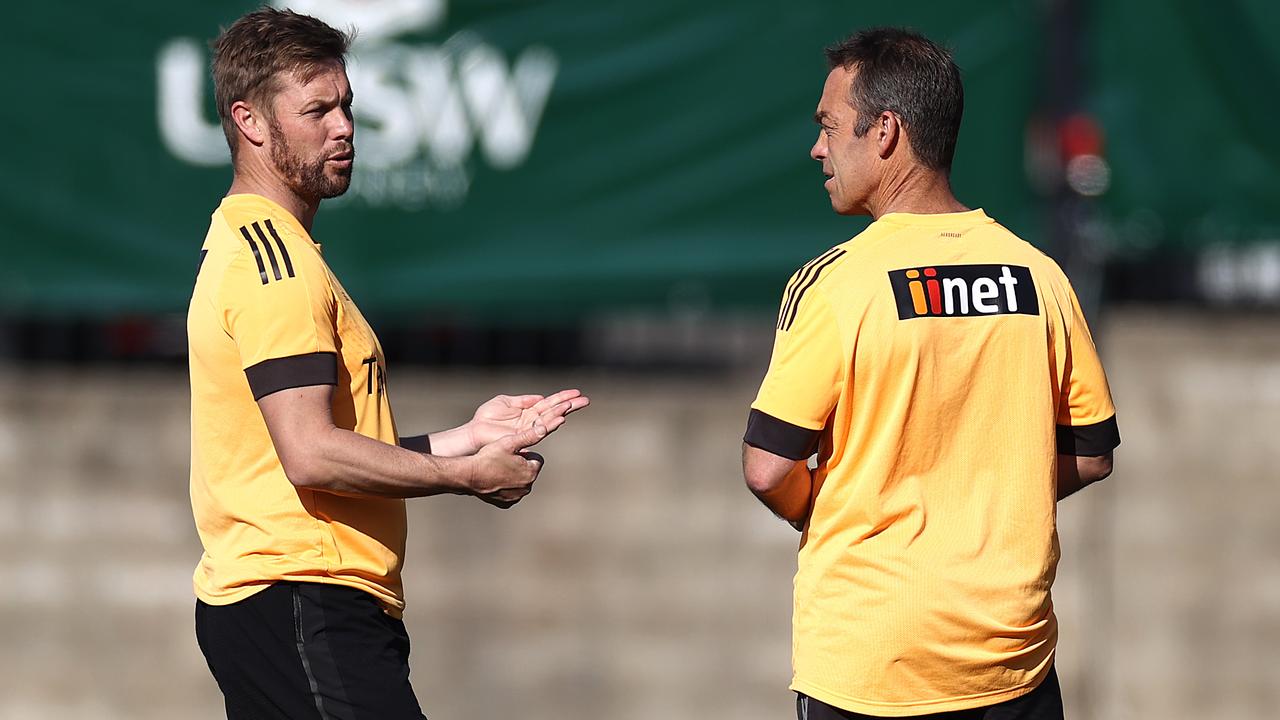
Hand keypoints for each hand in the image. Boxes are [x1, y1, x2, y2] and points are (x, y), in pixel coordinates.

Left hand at [467, 389, 589, 450]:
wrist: (475, 432)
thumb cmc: (486, 418)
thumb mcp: (505, 402)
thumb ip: (523, 400)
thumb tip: (540, 397)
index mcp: (528, 410)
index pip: (549, 402)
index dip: (563, 397)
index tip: (577, 392)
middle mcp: (532, 420)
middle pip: (555, 411)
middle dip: (570, 405)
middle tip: (586, 400)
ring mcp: (529, 429)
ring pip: (550, 419)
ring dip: (562, 412)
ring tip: (574, 405)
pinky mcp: (524, 437)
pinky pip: (540, 430)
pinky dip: (551, 424)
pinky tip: (561, 419)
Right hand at [467, 423, 546, 508]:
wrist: (469, 475)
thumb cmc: (489, 457)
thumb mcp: (509, 443)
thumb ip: (529, 436)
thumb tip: (544, 429)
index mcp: (531, 472)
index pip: (536, 458)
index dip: (524, 453)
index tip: (512, 452)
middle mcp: (527, 487)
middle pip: (528, 470)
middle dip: (520, 464)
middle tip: (504, 459)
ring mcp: (516, 496)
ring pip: (519, 481)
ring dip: (513, 475)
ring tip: (498, 468)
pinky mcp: (506, 503)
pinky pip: (511, 492)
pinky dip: (506, 486)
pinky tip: (495, 479)